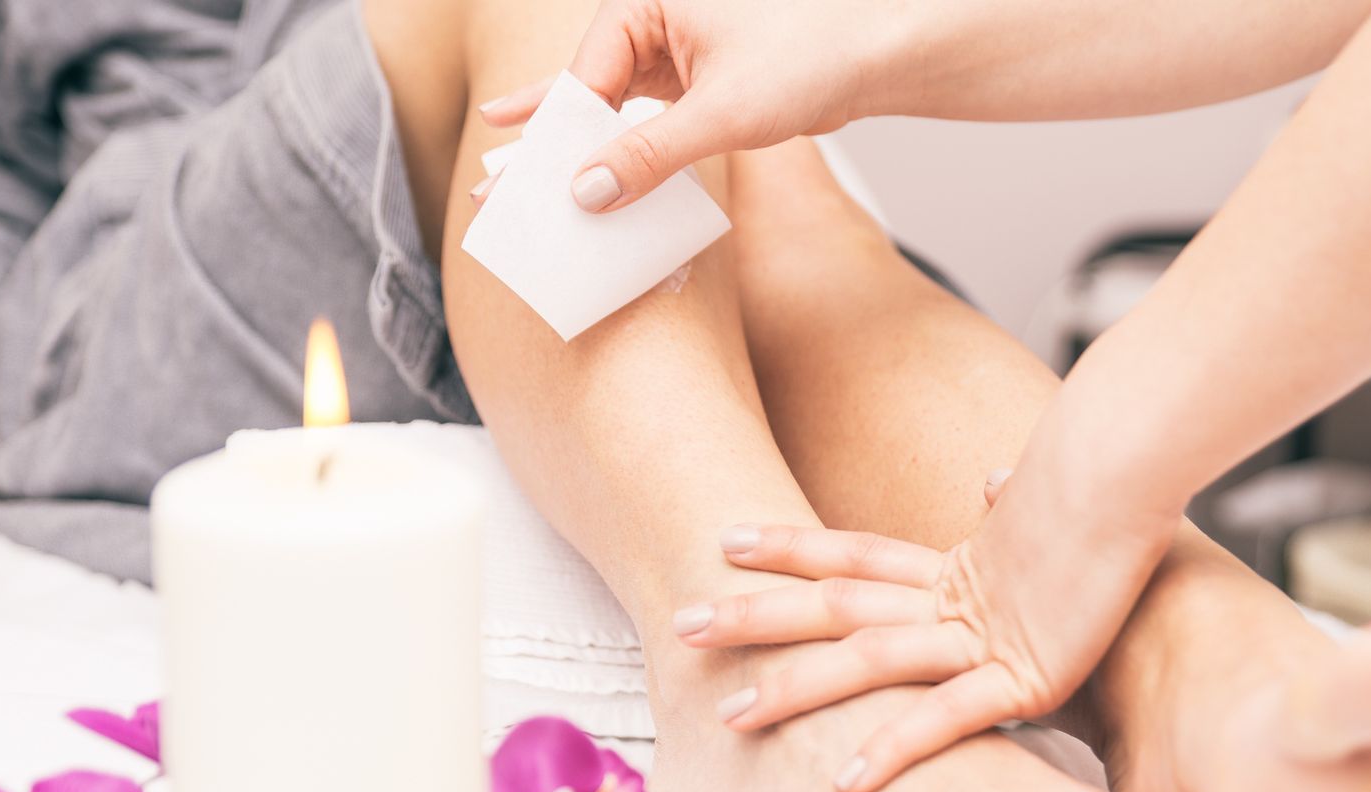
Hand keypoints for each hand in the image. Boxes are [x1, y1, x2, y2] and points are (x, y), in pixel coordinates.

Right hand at [479, 0, 902, 210]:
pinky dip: (619, 148)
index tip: (534, 185)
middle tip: (494, 185)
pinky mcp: (695, 80)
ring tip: (513, 177)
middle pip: (586, 89)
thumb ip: (649, 155)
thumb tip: (587, 192)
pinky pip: (641, 118)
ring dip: (579, 149)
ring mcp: (673, 49)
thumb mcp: (722, 115)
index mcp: (649, 1)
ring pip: (609, 105)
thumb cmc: (812, 58)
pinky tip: (578, 164)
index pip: (587, 73)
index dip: (560, 136)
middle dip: (549, 142)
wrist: (877, 55)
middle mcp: (655, 19)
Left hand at [673, 457, 1177, 791]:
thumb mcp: (1045, 514)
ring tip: (732, 716)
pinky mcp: (1025, 676)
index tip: (729, 545)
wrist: (1136, 477)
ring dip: (795, 690)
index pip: (853, 556)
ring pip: (867, 660)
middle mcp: (953, 597)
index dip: (789, 551)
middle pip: (833, 604)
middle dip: (755, 617)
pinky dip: (892, 747)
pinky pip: (945, 718)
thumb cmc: (1107, 499)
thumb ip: (1010, 508)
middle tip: (683, 624)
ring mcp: (983, 635)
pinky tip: (845, 780)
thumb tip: (994, 480)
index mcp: (958, 565)